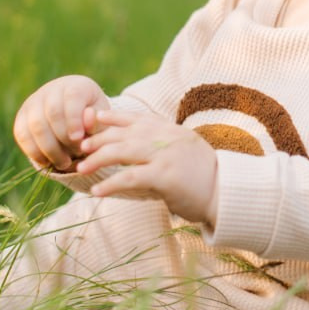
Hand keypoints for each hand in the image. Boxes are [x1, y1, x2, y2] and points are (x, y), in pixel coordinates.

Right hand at [14, 76, 109, 171]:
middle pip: (52, 113)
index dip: (74, 119)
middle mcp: (51, 90)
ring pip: (35, 125)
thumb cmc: (92, 119)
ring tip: (63, 163)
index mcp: (75, 86)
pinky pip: (22, 134)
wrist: (74, 116)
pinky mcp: (22, 117)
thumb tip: (88, 117)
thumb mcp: (100, 119)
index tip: (78, 139)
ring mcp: (33, 102)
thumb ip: (96, 122)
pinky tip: (47, 162)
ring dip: (49, 148)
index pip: (72, 98)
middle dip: (63, 138)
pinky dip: (33, 151)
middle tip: (74, 156)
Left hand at [75, 109, 217, 226]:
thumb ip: (161, 147)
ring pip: (124, 151)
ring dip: (99, 159)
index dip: (114, 117)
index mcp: (171, 130)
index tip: (94, 118)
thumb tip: (134, 153)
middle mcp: (167, 137)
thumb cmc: (203, 176)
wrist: (227, 192)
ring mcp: (167, 154)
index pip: (137, 118)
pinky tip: (97, 192)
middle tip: (81, 146)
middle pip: (125, 133)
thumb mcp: (183, 152)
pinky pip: (131, 177)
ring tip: (81, 168)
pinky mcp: (166, 176)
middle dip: (100, 138)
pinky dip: (111, 184)